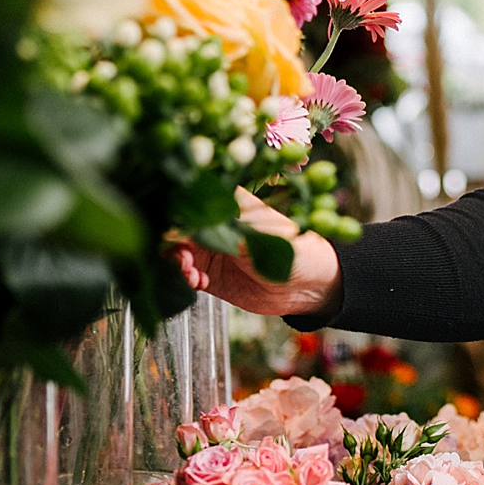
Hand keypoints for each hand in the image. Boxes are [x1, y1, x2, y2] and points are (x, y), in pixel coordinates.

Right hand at [175, 187, 342, 318]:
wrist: (311, 288)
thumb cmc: (297, 250)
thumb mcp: (262, 237)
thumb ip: (228, 231)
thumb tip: (198, 223)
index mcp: (229, 201)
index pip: (192, 196)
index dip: (177, 209)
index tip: (171, 223)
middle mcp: (216, 222)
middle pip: (178, 223)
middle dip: (173, 239)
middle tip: (182, 256)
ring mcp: (212, 248)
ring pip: (176, 249)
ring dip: (177, 261)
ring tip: (192, 274)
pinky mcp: (211, 274)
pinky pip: (186, 273)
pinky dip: (186, 278)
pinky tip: (198, 283)